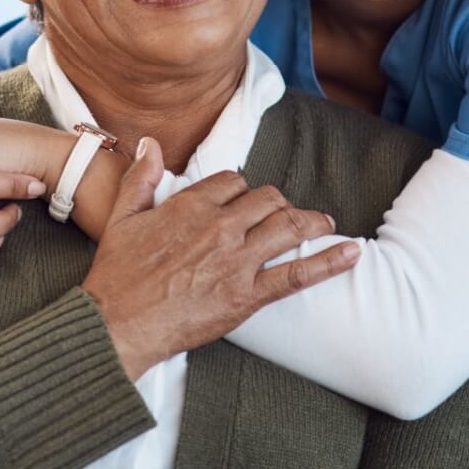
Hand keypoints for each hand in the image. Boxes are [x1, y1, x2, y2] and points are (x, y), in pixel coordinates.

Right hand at [80, 138, 357, 378]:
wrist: (118, 323)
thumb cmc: (116, 274)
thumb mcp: (121, 217)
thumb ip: (140, 178)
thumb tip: (149, 144)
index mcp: (191, 205)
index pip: (234, 181)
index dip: (241, 190)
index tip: (243, 201)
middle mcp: (220, 226)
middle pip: (267, 199)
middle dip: (279, 204)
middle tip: (285, 215)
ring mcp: (237, 260)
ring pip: (288, 227)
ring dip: (312, 222)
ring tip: (325, 225)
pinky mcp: (248, 295)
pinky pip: (298, 273)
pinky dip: (329, 262)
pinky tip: (351, 254)